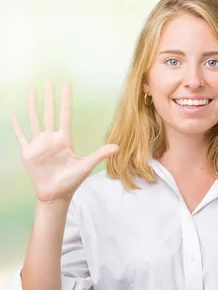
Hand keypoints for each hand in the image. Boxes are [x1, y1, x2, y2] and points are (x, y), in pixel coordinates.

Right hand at [10, 80, 118, 203]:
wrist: (56, 194)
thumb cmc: (71, 181)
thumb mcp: (86, 166)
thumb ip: (99, 154)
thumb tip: (118, 147)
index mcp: (64, 140)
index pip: (64, 115)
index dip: (65, 100)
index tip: (66, 85)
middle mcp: (51, 138)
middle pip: (49, 112)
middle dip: (49, 97)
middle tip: (48, 80)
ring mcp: (39, 144)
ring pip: (34, 120)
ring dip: (32, 106)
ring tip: (31, 91)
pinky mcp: (28, 152)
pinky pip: (21, 137)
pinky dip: (17, 127)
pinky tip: (13, 116)